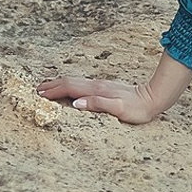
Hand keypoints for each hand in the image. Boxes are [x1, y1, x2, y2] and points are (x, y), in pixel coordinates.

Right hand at [39, 70, 169, 123]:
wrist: (154, 98)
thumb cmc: (137, 108)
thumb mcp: (118, 109)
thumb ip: (97, 104)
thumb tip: (76, 103)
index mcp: (96, 91)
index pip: (70, 89)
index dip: (54, 91)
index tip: (39, 94)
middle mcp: (97, 85)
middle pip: (70, 82)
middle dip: (53, 85)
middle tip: (37, 89)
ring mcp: (101, 85)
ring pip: (76, 82)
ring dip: (60, 84)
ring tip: (48, 87)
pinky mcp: (105, 88)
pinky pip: (82, 85)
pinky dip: (71, 86)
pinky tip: (70, 90)